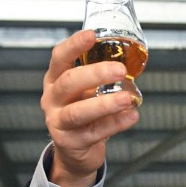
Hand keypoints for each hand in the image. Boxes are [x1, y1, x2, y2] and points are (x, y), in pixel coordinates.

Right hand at [42, 30, 139, 186]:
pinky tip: (131, 116)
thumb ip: (101, 78)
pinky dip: (115, 124)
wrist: (75, 151)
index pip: (60, 58)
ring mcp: (58, 121)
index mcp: (56, 80)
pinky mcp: (70, 142)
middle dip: (95, 74)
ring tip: (126, 99)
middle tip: (119, 70)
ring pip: (78, 111)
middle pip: (69, 82)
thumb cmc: (84, 114)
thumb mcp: (86, 92)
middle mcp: (53, 99)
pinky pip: (94, 132)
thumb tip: (132, 61)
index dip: (74, 46)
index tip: (91, 35)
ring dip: (105, 104)